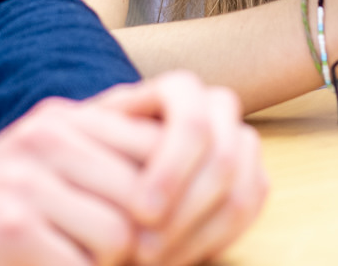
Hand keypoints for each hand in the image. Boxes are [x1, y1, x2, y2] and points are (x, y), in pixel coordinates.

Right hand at [0, 74, 265, 265]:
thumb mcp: (44, 174)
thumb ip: (102, 166)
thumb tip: (189, 190)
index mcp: (64, 116)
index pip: (160, 144)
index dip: (172, 199)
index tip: (159, 236)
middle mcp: (50, 131)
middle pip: (150, 190)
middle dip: (147, 240)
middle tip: (124, 260)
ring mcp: (29, 171)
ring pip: (123, 231)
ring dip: (106, 265)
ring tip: (72, 262)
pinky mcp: (10, 217)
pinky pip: (82, 262)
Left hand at [90, 71, 268, 265]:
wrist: (105, 175)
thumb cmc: (88, 158)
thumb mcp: (85, 144)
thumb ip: (98, 145)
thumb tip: (110, 174)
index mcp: (180, 89)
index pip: (191, 122)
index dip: (171, 169)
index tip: (139, 213)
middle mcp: (216, 108)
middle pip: (222, 157)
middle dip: (185, 210)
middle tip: (146, 251)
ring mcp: (239, 141)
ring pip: (240, 187)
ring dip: (199, 232)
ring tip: (155, 261)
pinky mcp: (252, 176)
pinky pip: (249, 208)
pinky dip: (215, 239)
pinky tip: (176, 259)